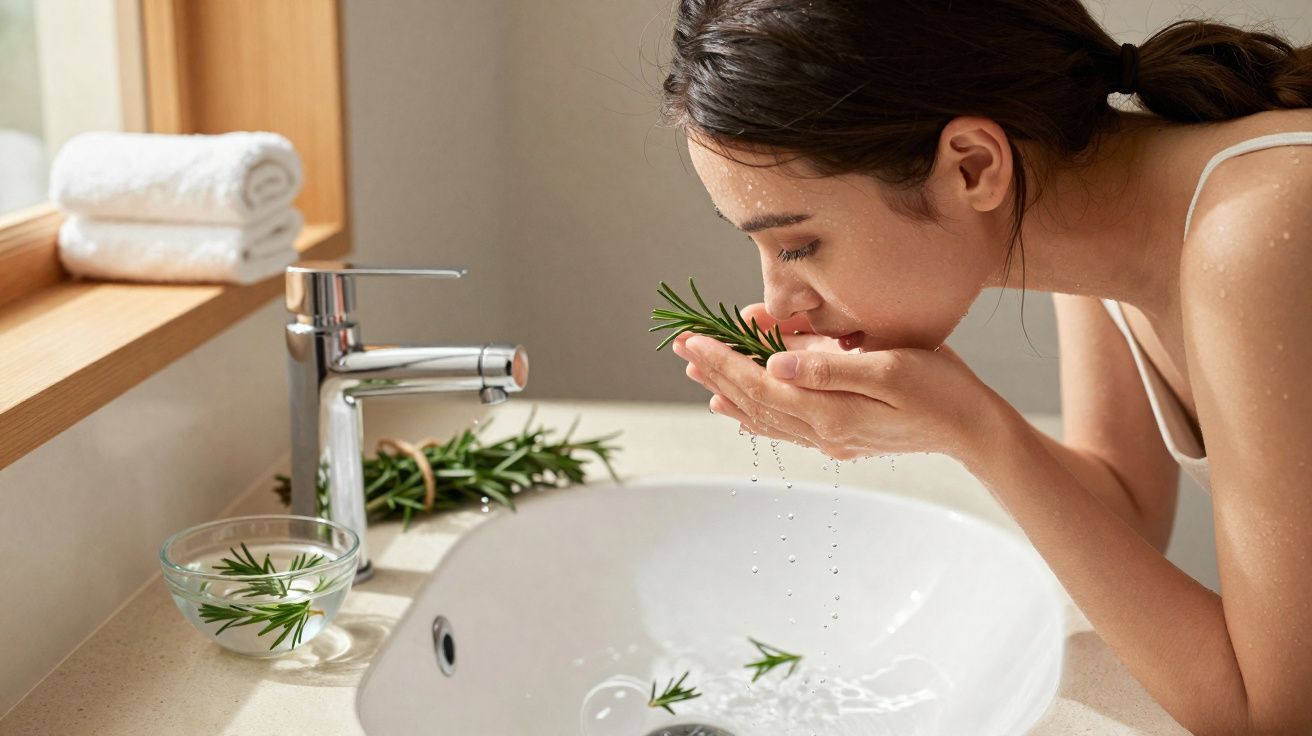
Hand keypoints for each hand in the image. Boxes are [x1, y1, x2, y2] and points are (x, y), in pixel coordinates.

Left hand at [671, 304, 998, 460]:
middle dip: (717, 371)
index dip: (724, 359)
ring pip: (766, 416)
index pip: (760, 384)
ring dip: (730, 392)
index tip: (693, 339)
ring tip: (699, 373)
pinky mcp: (841, 437)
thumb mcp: (890, 366)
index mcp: (830, 412)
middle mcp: (823, 431)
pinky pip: (786, 427)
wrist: (973, 428)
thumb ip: (829, 367)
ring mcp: (831, 438)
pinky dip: (757, 415)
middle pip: (755, 400)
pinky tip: (741, 409)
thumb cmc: (940, 388)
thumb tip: (774, 365)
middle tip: (683, 346)